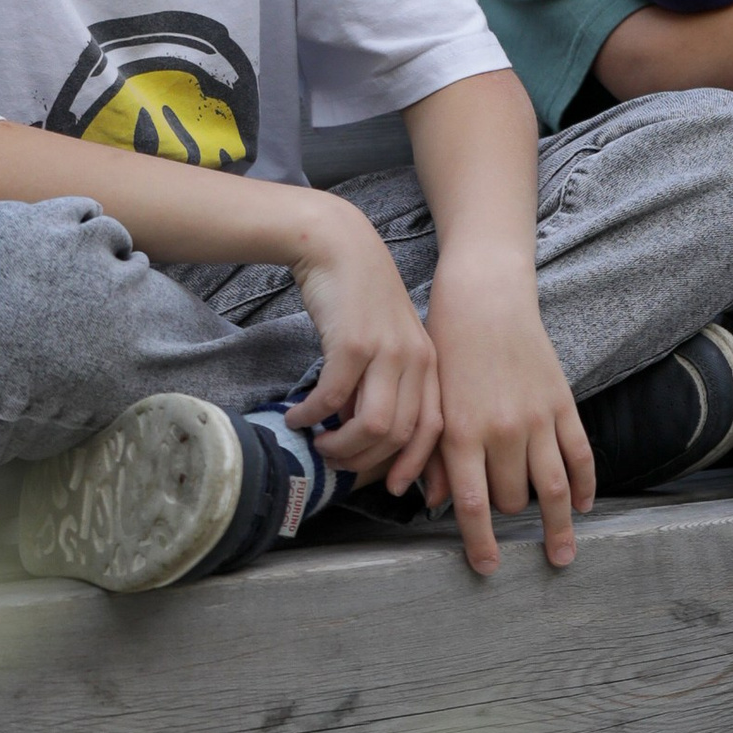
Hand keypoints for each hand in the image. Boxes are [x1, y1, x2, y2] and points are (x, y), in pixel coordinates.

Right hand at [284, 203, 441, 482]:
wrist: (338, 245)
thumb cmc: (359, 297)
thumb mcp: (389, 340)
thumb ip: (390, 382)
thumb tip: (373, 435)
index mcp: (430, 363)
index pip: (434, 431)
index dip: (414, 465)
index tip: (393, 488)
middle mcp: (415, 360)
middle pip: (400, 435)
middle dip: (366, 461)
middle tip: (336, 463)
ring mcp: (386, 351)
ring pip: (372, 425)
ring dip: (341, 445)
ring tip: (317, 444)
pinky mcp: (352, 343)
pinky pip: (333, 398)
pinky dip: (313, 416)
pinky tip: (298, 417)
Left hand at [422, 255, 591, 578]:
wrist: (485, 299)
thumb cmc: (447, 348)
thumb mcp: (430, 400)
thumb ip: (433, 453)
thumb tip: (434, 504)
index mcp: (462, 432)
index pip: (473, 504)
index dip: (481, 542)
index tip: (488, 568)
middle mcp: (502, 431)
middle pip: (512, 499)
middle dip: (508, 513)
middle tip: (506, 516)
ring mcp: (537, 419)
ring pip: (552, 488)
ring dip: (558, 525)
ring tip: (563, 552)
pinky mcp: (562, 403)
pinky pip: (581, 455)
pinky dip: (585, 485)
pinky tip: (584, 505)